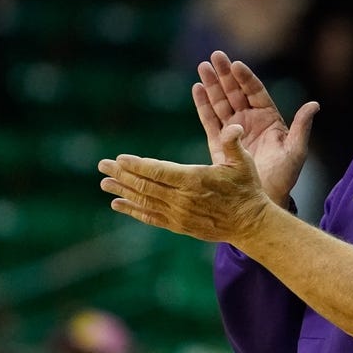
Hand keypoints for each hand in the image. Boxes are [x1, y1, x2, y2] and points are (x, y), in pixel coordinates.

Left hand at [99, 124, 270, 243]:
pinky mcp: (179, 226)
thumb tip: (234, 126)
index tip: (119, 158)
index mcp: (194, 180)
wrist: (250, 223)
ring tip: (104, 183)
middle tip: (103, 165)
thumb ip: (233, 143)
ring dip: (122, 191)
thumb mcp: (243, 162)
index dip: (136, 165)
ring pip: (144, 201)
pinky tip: (117, 204)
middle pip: (145, 185)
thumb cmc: (247, 189)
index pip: (157, 171)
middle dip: (121, 174)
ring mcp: (178, 215)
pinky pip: (150, 217)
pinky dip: (132, 210)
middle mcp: (182, 199)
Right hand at [193, 50, 318, 205]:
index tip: (237, 65)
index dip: (246, 78)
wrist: (264, 198)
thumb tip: (314, 104)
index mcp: (268, 119)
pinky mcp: (219, 143)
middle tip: (216, 56)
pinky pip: (210, 120)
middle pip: (235, 92)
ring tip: (203, 66)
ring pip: (221, 102)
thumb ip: (302, 127)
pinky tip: (197, 88)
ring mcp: (234, 130)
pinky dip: (203, 105)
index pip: (256, 92)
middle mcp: (250, 121)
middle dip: (225, 74)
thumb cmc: (284, 176)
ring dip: (212, 85)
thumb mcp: (296, 151)